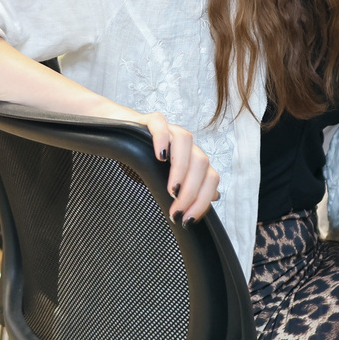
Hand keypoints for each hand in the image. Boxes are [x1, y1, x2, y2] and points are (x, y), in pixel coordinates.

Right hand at [124, 109, 219, 223]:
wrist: (123, 134)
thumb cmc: (147, 159)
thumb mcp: (168, 178)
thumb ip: (191, 186)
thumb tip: (215, 197)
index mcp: (194, 158)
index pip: (211, 177)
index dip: (203, 199)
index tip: (188, 219)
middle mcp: (185, 144)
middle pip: (201, 162)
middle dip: (191, 191)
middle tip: (176, 211)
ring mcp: (169, 129)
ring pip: (185, 141)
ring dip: (181, 168)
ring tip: (171, 190)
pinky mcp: (149, 121)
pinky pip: (159, 123)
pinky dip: (162, 138)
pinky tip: (159, 156)